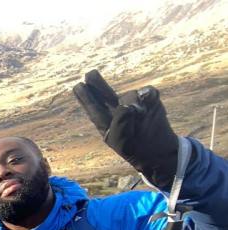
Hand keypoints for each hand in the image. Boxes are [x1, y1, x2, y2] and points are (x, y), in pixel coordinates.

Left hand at [73, 69, 178, 189]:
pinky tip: (148, 103)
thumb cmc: (135, 148)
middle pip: (105, 94)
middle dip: (97, 83)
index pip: (94, 109)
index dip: (86, 98)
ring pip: (130, 95)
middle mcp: (117, 110)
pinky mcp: (150, 100)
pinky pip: (148, 92)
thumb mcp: (122, 142)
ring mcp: (134, 104)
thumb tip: (127, 106)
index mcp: (105, 123)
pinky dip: (148, 96)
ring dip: (134, 104)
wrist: (157, 150)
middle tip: (89, 74)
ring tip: (140, 117)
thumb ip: (120, 125)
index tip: (78, 86)